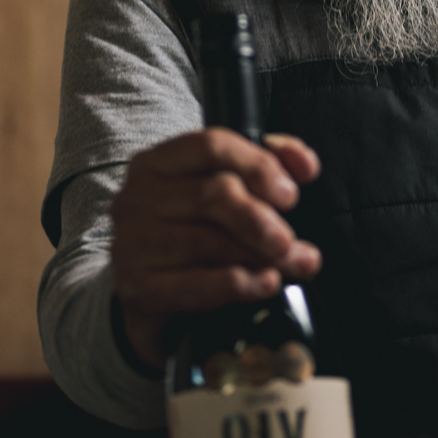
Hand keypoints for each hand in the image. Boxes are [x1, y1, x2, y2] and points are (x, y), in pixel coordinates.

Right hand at [110, 128, 322, 366]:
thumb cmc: (188, 231)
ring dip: (260, 256)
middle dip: (262, 219)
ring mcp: (133, 242)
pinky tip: (264, 283)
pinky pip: (193, 285)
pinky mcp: (137, 286)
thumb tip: (304, 163)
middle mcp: (139, 197)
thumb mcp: (218, 190)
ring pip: (207, 242)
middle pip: (211, 195)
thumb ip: (262, 165)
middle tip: (291, 241)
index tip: (290, 193)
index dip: (258, 166)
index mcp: (159, 162)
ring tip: (294, 265)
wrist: (143, 291)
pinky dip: (237, 284)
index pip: (210, 146)